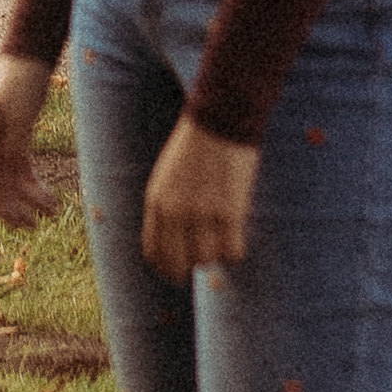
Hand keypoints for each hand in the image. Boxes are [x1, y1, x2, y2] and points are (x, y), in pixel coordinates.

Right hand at [0, 55, 62, 225]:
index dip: (2, 208)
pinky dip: (31, 182)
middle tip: (35, 226)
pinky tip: (47, 193)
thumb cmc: (21, 83)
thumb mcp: (19, 116)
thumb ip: (14, 147)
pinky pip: (19, 167)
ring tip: (51, 211)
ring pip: (9, 180)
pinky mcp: (14, 136)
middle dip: (13, 209)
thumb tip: (13, 179)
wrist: (28, 56)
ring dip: (27, 197)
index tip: (24, 222)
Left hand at [141, 113, 255, 283]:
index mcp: (156, 201)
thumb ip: (167, 209)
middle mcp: (175, 211)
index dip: (166, 269)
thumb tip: (176, 244)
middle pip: (179, 264)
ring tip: (222, 238)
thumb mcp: (167, 177)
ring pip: (208, 260)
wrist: (221, 118)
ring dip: (216, 255)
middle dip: (191, 267)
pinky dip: (235, 250)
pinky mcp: (230, 211)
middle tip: (204, 260)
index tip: (178, 273)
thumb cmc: (196, 147)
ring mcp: (202, 213)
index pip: (154, 253)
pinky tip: (237, 237)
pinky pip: (232, 251)